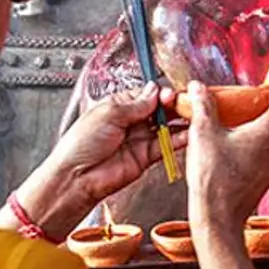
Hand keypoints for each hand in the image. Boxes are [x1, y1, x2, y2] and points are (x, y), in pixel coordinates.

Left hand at [18, 83, 187, 236]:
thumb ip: (135, 104)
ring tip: (192, 115)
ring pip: (165, 126)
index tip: (170, 93)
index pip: (146, 94)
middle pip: (159, 109)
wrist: (77, 178)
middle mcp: (130, 122)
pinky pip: (166, 145)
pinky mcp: (146, 157)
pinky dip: (179, 139)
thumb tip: (153, 90)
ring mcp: (139, 139)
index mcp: (118, 106)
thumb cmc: (80, 145)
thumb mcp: (108, 114)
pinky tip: (188, 133)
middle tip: (185, 102)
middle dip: (172, 104)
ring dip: (179, 120)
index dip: (160, 93)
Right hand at [185, 81, 268, 228]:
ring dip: (258, 127)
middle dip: (263, 108)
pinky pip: (268, 152)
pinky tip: (233, 145)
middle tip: (244, 102)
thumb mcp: (203, 133)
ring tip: (234, 123)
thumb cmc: (215, 179)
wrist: (218, 218)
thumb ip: (203, 105)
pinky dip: (256, 144)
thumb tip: (198, 88)